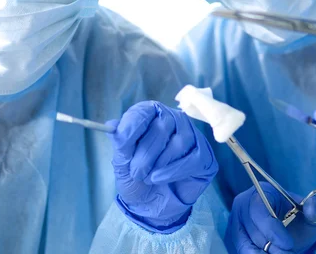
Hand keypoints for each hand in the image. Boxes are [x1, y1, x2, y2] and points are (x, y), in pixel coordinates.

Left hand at [108, 101, 218, 232]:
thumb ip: (120, 142)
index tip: (122, 144)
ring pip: (178, 143)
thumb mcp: (122, 161)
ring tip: (148, 177)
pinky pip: (191, 159)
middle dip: (145, 153)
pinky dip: (173, 171)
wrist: (151, 205)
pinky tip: (160, 179)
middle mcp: (173, 119)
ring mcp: (191, 135)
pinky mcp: (204, 156)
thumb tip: (111, 126)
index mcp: (151, 114)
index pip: (144, 111)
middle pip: (162, 127)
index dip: (133, 126)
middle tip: (135, 172)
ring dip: (159, 164)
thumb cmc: (137, 176)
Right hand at [225, 183, 315, 253]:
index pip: (258, 210)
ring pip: (246, 245)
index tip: (288, 245)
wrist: (289, 231)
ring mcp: (236, 222)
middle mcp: (243, 204)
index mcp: (261, 191)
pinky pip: (242, 251)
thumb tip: (313, 206)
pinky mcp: (234, 238)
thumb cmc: (298, 220)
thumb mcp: (309, 214)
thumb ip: (315, 209)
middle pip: (254, 231)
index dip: (272, 230)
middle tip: (290, 253)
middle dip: (274, 248)